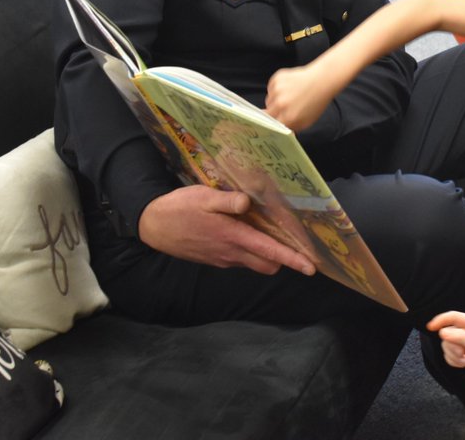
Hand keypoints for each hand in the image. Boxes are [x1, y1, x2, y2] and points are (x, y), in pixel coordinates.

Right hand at [138, 185, 315, 275]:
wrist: (153, 226)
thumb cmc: (180, 208)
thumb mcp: (203, 197)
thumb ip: (227, 201)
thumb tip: (248, 203)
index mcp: (233, 237)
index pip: (270, 252)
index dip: (293, 259)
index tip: (311, 267)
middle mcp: (231, 254)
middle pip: (268, 264)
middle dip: (284, 258)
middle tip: (295, 243)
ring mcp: (223, 259)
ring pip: (255, 264)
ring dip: (268, 255)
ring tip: (273, 235)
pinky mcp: (216, 259)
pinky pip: (242, 260)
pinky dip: (252, 252)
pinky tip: (249, 234)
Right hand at [266, 63, 337, 130]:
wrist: (323, 81)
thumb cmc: (317, 101)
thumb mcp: (307, 121)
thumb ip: (292, 128)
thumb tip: (280, 131)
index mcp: (288, 117)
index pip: (272, 125)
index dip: (274, 123)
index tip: (275, 121)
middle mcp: (280, 104)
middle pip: (267, 113)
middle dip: (274, 112)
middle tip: (284, 108)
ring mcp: (278, 90)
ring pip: (268, 100)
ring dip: (275, 100)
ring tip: (290, 96)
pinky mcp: (277, 79)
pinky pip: (271, 88)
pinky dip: (277, 89)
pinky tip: (289, 88)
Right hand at [427, 311, 464, 394]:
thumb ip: (460, 336)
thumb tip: (442, 332)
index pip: (453, 317)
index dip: (441, 320)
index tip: (430, 327)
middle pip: (447, 334)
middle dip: (452, 346)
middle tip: (463, 353)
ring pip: (447, 346)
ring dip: (453, 356)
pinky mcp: (462, 356)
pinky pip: (449, 356)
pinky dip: (454, 361)